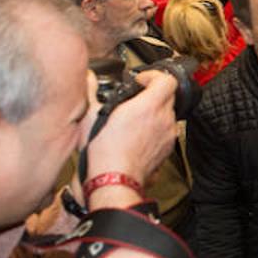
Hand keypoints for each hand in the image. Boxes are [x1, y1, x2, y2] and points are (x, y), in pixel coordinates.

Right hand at [82, 69, 177, 190]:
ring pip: (167, 115)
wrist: (115, 180)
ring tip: (134, 120)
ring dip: (154, 114)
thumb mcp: (91, 116)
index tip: (142, 81)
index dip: (154, 76)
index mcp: (149, 106)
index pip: (167, 80)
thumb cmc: (105, 153)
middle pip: (168, 96)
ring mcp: (168, 135)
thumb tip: (89, 79)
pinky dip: (155, 130)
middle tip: (135, 100)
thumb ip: (92, 92)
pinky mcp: (167, 150)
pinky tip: (137, 136)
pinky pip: (165, 133)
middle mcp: (164, 119)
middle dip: (152, 94)